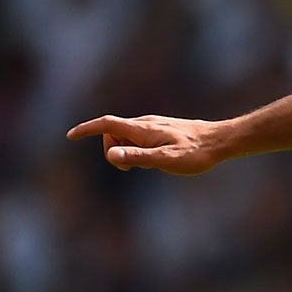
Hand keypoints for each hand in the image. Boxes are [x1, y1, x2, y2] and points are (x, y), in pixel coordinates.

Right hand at [66, 114, 228, 174]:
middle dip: (111, 150)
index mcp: (142, 129)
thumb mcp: (166, 160)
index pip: (106, 125)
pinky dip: (137, 149)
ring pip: (127, 136)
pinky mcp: (162, 130)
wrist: (220, 141)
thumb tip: (110, 155)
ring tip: (149, 165)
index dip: (86, 129)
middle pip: (113, 133)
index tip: (70, 136)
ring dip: (126, 151)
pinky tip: (156, 160)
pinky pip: (139, 138)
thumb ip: (138, 157)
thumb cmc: (196, 153)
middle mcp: (145, 123)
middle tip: (130, 168)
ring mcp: (154, 126)